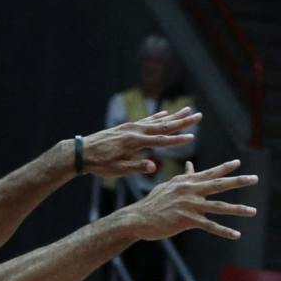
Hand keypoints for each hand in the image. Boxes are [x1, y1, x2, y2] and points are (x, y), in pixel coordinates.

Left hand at [81, 106, 200, 178]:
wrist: (82, 151)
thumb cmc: (99, 164)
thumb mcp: (117, 170)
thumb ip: (136, 167)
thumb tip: (153, 167)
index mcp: (134, 143)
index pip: (160, 141)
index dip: (177, 140)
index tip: (192, 137)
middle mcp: (135, 131)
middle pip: (163, 126)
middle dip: (182, 121)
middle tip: (198, 115)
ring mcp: (131, 126)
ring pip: (157, 120)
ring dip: (174, 116)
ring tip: (188, 110)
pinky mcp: (127, 126)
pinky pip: (146, 120)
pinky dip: (157, 117)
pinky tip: (165, 113)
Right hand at [132, 159, 256, 241]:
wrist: (139, 218)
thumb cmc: (153, 203)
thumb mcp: (168, 186)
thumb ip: (183, 177)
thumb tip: (191, 166)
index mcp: (187, 182)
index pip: (210, 173)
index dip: (225, 168)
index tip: (238, 163)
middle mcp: (191, 190)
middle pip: (219, 185)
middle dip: (239, 181)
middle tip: (255, 179)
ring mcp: (190, 205)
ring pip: (219, 207)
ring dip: (238, 209)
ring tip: (253, 211)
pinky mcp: (188, 220)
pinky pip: (210, 226)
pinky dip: (224, 231)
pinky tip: (236, 234)